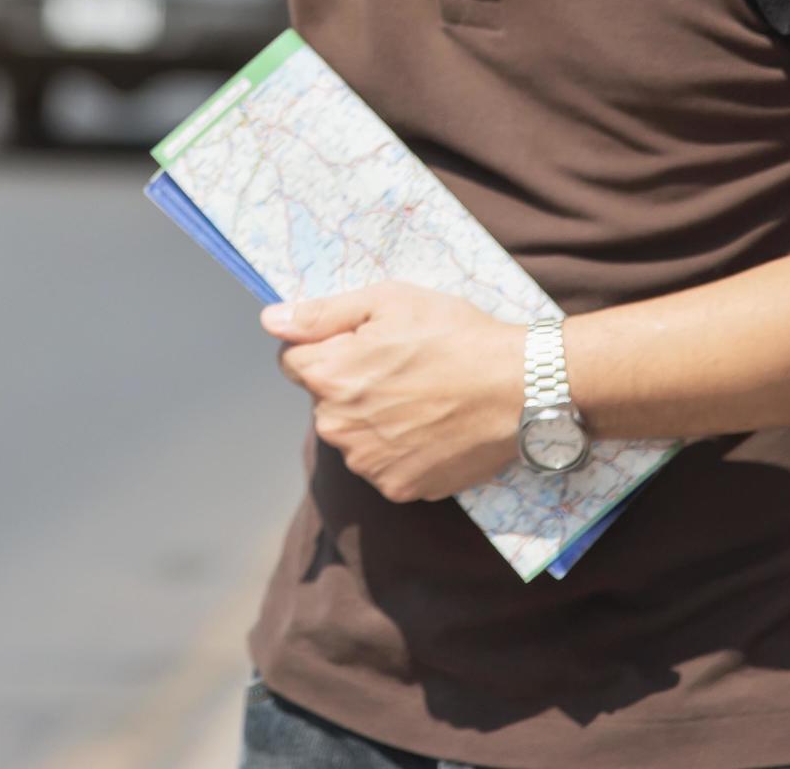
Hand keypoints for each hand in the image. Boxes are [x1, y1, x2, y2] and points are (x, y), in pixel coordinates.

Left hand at [264, 283, 523, 502]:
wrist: (519, 388)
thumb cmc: (456, 335)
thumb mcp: (388, 301)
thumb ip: (321, 314)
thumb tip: (270, 320)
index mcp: (328, 377)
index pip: (292, 360)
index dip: (326, 344)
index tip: (364, 340)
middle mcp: (337, 427)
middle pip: (324, 400)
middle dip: (349, 382)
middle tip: (401, 365)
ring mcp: (368, 463)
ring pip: (353, 434)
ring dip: (373, 418)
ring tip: (422, 396)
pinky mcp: (400, 488)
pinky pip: (384, 463)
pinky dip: (400, 448)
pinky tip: (431, 425)